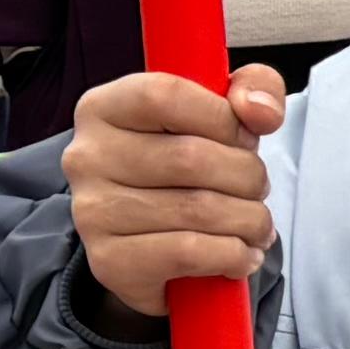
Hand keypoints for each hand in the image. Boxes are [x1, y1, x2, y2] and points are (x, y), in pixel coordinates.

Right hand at [66, 66, 287, 321]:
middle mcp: (87, 157)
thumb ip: (255, 87)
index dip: (222, 118)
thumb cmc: (188, 164)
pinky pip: (189, 252)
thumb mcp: (223, 112)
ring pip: (197, 209)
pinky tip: (242, 254)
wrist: (151, 243)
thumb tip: (261, 111)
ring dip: (249, 220)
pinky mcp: (109, 261)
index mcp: (104, 107)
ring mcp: (93, 212)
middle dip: (248, 176)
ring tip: (256, 224)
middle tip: (257, 189)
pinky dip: (233, 254)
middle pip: (190, 158)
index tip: (246, 138)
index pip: (165, 95)